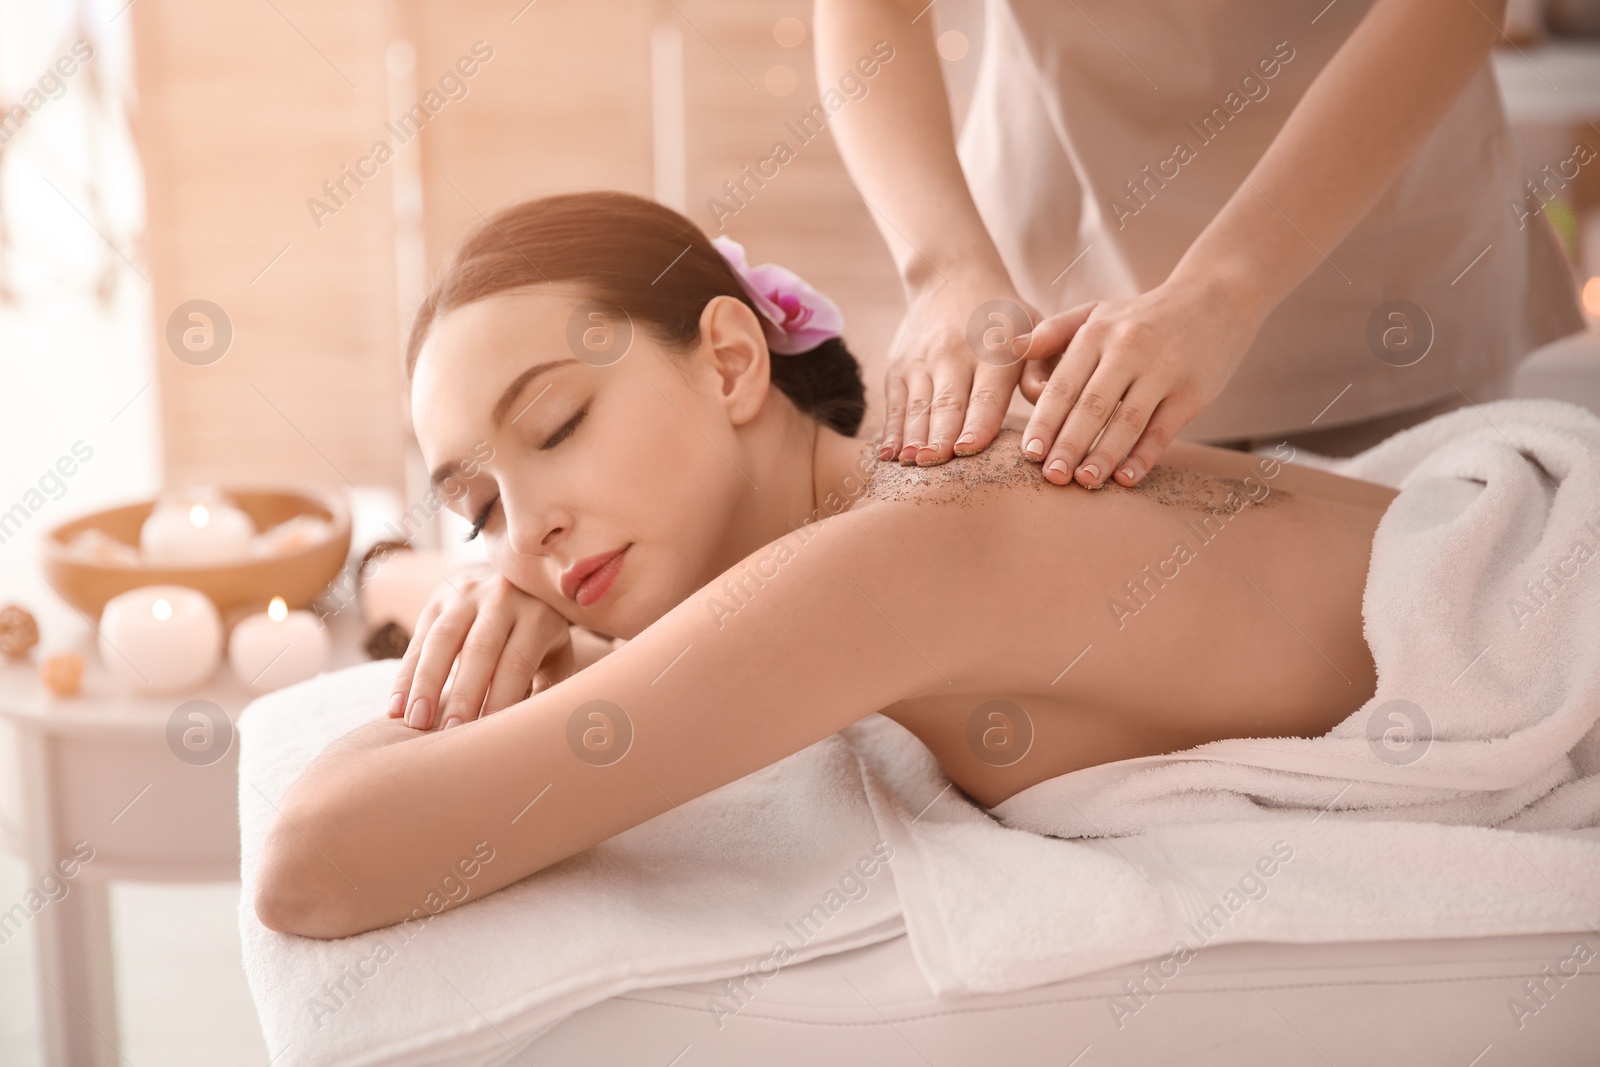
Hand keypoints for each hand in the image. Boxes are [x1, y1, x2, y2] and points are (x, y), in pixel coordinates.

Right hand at [386, 563, 575, 730]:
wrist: (512, 581)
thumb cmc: (538, 637)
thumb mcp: (555, 654)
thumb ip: (549, 688)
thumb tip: (533, 731)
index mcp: (538, 615)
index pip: (516, 662)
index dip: (500, 699)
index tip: (486, 736)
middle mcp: (503, 598)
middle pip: (478, 649)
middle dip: (461, 694)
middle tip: (447, 734)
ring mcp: (467, 594)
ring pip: (441, 640)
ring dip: (425, 684)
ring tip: (414, 722)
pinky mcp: (437, 600)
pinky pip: (418, 640)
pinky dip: (405, 676)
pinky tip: (396, 709)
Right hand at [878, 272, 1043, 465]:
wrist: (951, 276)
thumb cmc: (1004, 317)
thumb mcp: (1034, 327)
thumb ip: (1042, 364)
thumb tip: (1043, 395)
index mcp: (994, 351)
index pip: (985, 393)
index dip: (977, 422)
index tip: (969, 448)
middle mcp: (953, 355)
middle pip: (947, 403)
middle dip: (940, 436)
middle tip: (936, 464)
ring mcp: (922, 362)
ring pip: (917, 406)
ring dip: (913, 438)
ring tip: (911, 464)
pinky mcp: (899, 368)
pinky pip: (894, 403)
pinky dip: (891, 430)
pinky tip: (889, 455)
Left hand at [1013, 276, 1264, 487]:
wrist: (1214, 300)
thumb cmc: (1141, 316)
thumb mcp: (1096, 312)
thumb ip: (1052, 332)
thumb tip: (1008, 346)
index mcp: (1097, 333)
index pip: (1065, 384)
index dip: (1046, 421)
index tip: (1029, 454)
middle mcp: (1128, 350)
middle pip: (1092, 406)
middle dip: (1069, 444)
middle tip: (1051, 476)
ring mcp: (1162, 372)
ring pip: (1127, 421)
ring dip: (1104, 455)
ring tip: (1083, 482)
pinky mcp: (1191, 392)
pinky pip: (1163, 430)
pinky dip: (1143, 456)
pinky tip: (1126, 479)